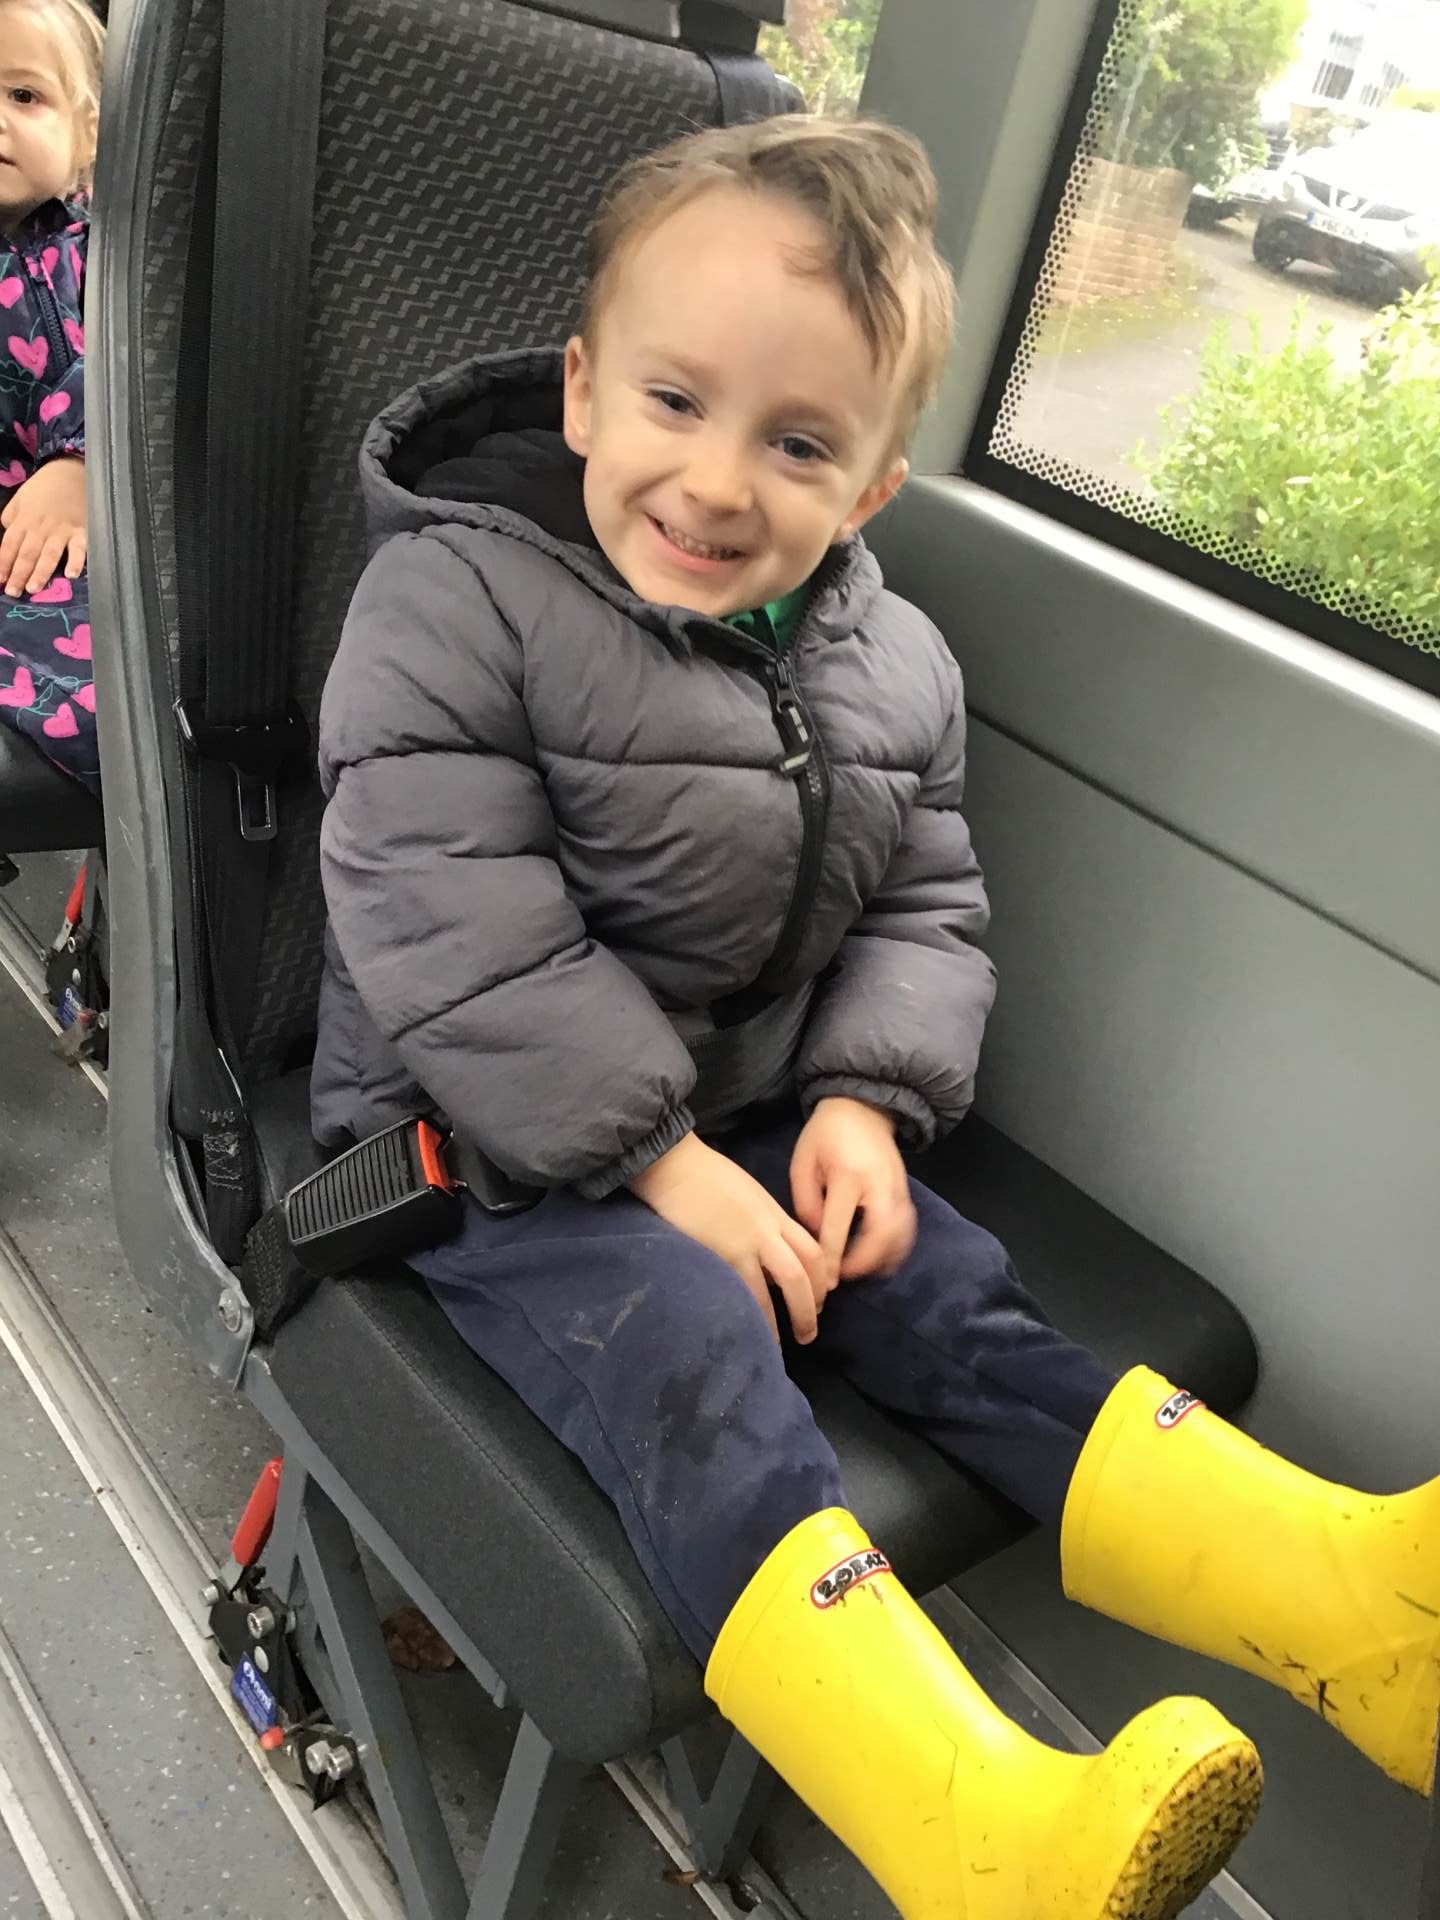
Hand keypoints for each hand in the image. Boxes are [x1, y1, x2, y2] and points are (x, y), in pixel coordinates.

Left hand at [1, 456, 86, 596]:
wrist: (71, 471)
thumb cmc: (44, 488)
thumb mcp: (20, 498)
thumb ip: (11, 518)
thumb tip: (6, 536)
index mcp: (23, 520)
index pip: (9, 545)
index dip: (3, 564)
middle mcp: (40, 528)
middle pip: (27, 553)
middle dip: (18, 573)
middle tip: (13, 592)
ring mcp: (61, 531)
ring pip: (48, 554)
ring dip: (40, 572)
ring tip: (33, 588)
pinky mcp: (81, 532)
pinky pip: (79, 548)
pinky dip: (76, 561)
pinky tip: (71, 574)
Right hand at [630, 1134, 831, 1343]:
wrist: (675, 1165)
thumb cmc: (704, 1175)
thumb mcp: (746, 1194)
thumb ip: (760, 1222)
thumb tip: (764, 1254)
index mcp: (775, 1213)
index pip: (813, 1250)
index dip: (821, 1280)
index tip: (818, 1300)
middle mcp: (770, 1229)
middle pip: (807, 1271)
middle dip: (812, 1305)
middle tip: (810, 1331)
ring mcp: (750, 1242)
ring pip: (789, 1284)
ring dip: (794, 1316)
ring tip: (787, 1343)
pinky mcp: (726, 1253)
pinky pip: (751, 1292)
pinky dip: (759, 1316)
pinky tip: (755, 1332)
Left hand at [790, 1097, 917, 1284]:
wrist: (862, 1108)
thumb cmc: (825, 1135)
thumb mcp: (803, 1162)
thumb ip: (806, 1202)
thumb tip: (819, 1236)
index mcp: (849, 1176)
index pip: (839, 1227)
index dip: (831, 1259)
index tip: (825, 1282)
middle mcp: (880, 1185)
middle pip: (880, 1236)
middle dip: (864, 1263)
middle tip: (843, 1277)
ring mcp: (898, 1189)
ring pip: (900, 1235)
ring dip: (883, 1259)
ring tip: (861, 1271)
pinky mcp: (906, 1192)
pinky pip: (908, 1228)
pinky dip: (898, 1248)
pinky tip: (882, 1260)